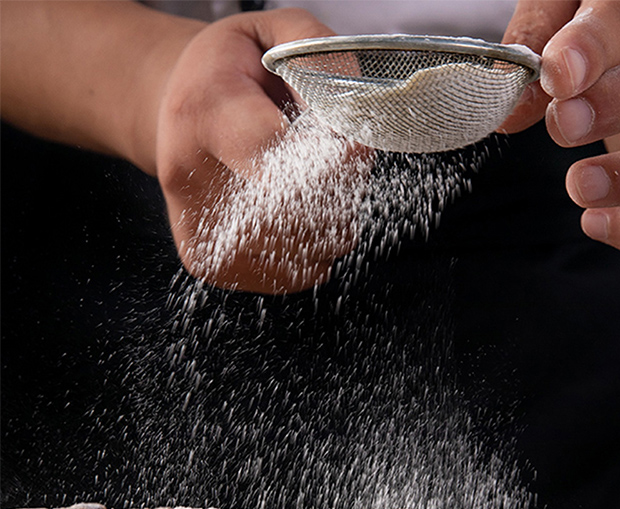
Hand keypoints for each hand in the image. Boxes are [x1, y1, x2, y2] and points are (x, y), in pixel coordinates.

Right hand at [156, 9, 369, 293]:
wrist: (174, 111)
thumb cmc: (232, 72)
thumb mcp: (273, 34)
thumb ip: (318, 60)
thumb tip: (350, 118)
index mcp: (204, 111)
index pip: (277, 154)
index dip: (333, 161)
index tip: (359, 151)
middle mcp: (190, 176)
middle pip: (293, 214)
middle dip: (337, 196)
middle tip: (338, 169)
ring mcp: (195, 227)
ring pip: (296, 252)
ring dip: (331, 227)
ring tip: (319, 191)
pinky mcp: (206, 261)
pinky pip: (285, 278)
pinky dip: (313, 256)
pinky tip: (307, 223)